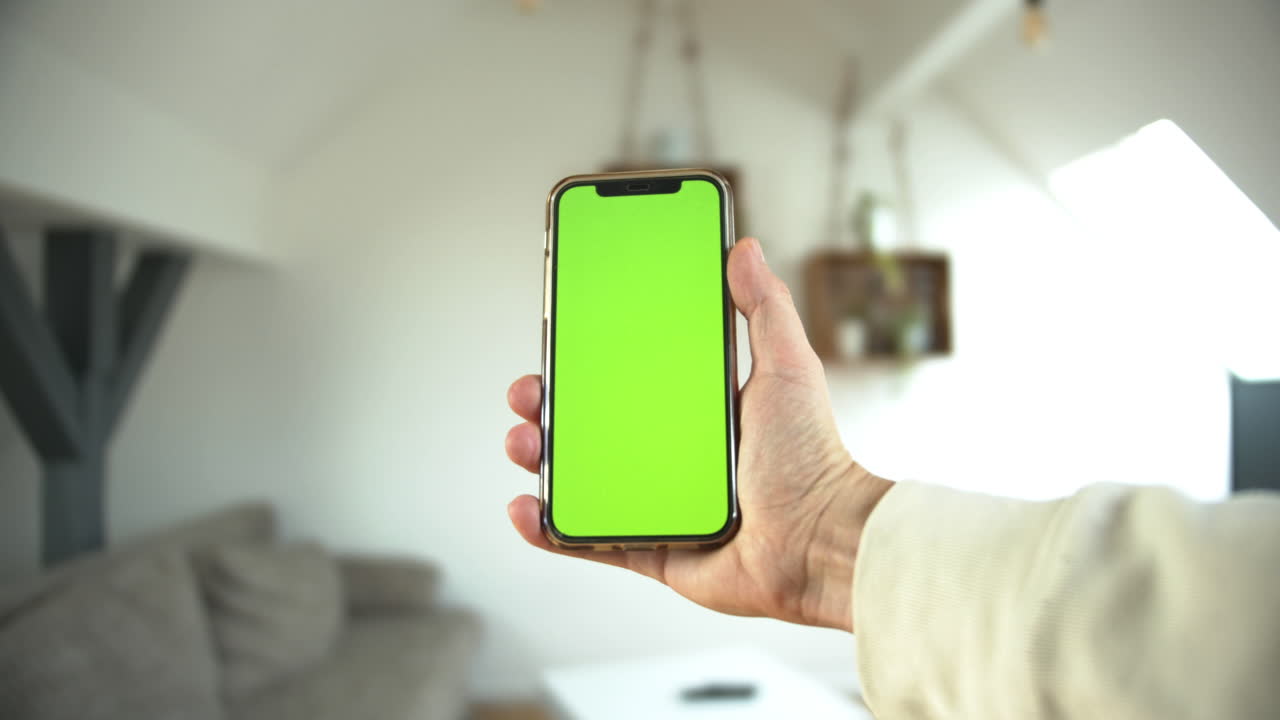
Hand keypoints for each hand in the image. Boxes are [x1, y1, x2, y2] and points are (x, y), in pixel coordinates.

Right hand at [504, 237, 892, 630]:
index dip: (588, 357)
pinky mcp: (653, 548)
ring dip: (541, 457)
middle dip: (547, 404)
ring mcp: (657, 502)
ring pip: (580, 478)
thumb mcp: (787, 368)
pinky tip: (526, 506)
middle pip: (591, 423)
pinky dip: (550, 528)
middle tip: (529, 389)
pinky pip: (590, 539)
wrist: (823, 541)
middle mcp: (671, 454)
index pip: (628, 375)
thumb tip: (744, 247)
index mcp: (696, 410)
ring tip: (524, 441)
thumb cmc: (813, 456)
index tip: (560, 334)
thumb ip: (765, 308)